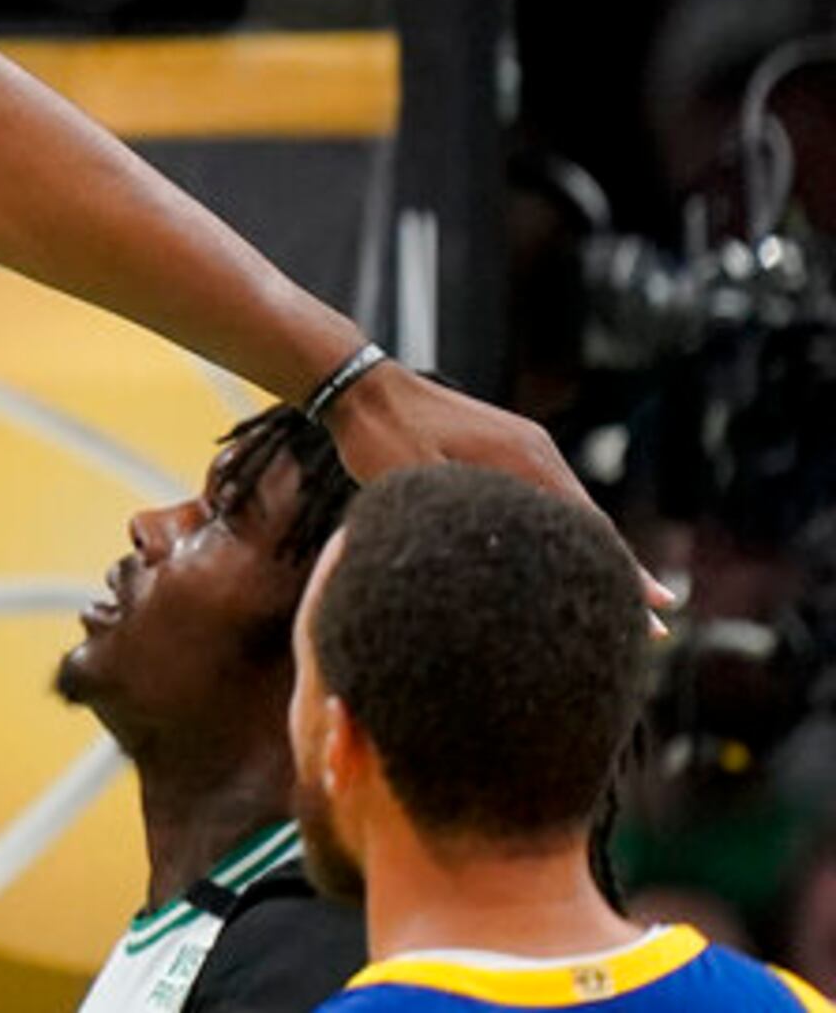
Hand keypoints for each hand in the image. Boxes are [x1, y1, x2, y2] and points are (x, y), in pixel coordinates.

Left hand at [316, 361, 675, 605]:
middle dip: (618, 574)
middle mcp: (533, 451)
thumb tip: (493, 563)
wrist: (358, 385)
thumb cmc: (381, 434)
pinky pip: (544, 499)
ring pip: (567, 512)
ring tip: (621, 604)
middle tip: (652, 628)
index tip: (653, 611)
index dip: (619, 573)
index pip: (586, 527)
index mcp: (523, 458)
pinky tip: (568, 562)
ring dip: (591, 555)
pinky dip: (562, 533)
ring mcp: (519, 448)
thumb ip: (458, 516)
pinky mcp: (500, 450)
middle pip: (588, 523)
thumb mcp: (417, 481)